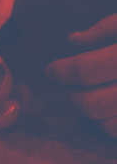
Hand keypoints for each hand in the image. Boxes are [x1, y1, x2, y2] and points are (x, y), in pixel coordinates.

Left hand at [46, 14, 116, 136]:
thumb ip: (105, 30)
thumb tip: (73, 40)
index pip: (86, 70)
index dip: (63, 72)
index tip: (52, 70)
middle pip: (90, 104)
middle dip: (75, 96)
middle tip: (75, 86)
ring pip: (105, 124)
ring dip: (92, 112)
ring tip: (96, 95)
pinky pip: (116, 132)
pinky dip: (107, 123)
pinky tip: (110, 108)